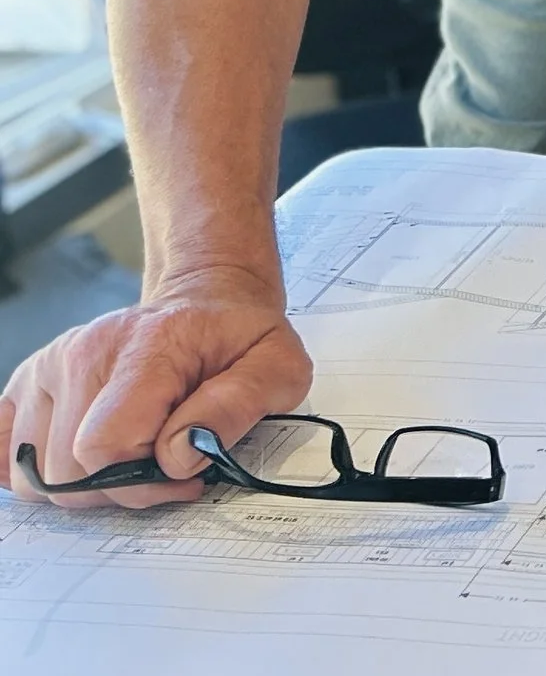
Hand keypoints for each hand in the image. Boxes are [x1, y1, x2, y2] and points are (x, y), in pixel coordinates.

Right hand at [1, 267, 309, 509]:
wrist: (207, 300)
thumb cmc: (237, 338)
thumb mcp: (277, 366)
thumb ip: (237, 407)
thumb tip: (179, 454)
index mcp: (146, 346)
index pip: (106, 444)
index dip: (142, 479)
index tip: (182, 471)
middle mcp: (85, 352)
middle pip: (67, 469)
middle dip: (118, 487)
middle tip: (162, 467)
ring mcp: (51, 366)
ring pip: (36, 472)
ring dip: (84, 482)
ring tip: (132, 454)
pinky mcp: (30, 383)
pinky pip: (4, 454)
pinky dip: (36, 470)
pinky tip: (81, 460)